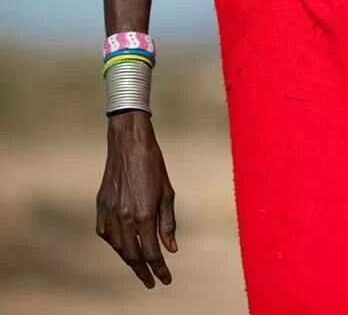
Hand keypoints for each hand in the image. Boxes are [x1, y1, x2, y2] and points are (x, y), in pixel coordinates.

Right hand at [96, 110, 177, 287]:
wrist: (129, 142)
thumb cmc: (152, 164)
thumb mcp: (167, 192)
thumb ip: (167, 223)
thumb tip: (170, 249)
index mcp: (143, 214)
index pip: (151, 252)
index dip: (159, 269)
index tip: (165, 280)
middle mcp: (124, 216)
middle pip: (132, 255)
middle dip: (143, 271)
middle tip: (152, 281)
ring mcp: (110, 211)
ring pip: (118, 246)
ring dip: (129, 259)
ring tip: (139, 266)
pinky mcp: (101, 204)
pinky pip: (105, 232)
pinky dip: (114, 243)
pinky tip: (121, 245)